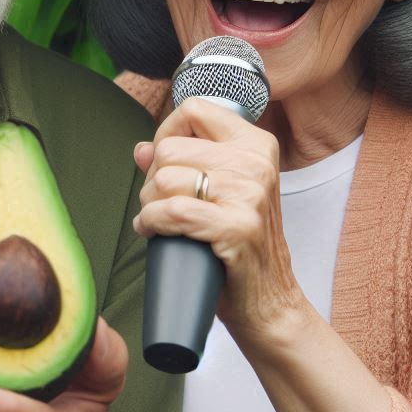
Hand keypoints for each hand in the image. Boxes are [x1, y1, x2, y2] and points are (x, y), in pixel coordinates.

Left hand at [133, 97, 302, 341]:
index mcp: (255, 144)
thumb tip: (142, 148)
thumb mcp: (219, 194)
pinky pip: (171, 212)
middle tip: (160, 203)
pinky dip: (151, 223)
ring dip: (149, 204)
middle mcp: (256, 163)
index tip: (163, 161)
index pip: (194, 109)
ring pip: (164, 179)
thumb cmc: (239, 246)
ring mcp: (249, 194)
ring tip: (159, 220)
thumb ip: (182, 164)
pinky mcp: (237, 227)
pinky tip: (153, 232)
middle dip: (153, 179)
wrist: (270, 302)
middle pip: (170, 148)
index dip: (166, 132)